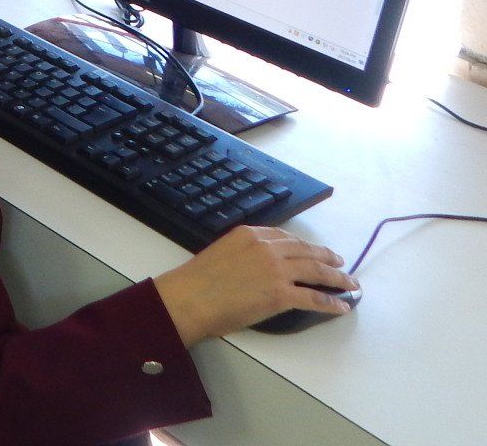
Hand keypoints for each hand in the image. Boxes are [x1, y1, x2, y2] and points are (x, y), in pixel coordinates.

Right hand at [154, 226, 356, 344]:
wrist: (191, 297)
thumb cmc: (198, 280)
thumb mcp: (222, 251)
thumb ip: (244, 252)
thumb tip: (259, 265)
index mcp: (250, 234)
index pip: (286, 237)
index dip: (305, 245)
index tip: (314, 250)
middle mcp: (267, 248)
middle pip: (306, 251)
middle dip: (328, 258)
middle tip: (341, 263)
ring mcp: (276, 270)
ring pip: (316, 271)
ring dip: (338, 278)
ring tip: (350, 284)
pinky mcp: (281, 294)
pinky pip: (314, 298)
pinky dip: (331, 302)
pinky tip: (341, 306)